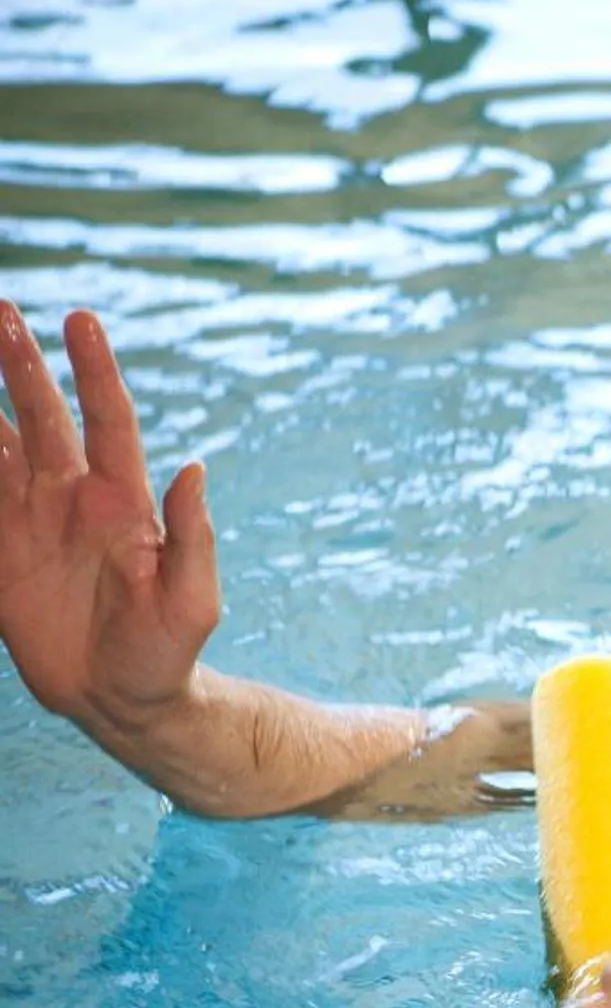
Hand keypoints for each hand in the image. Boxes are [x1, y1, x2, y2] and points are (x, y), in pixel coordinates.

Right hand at [0, 303, 218, 732]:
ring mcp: (29, 521)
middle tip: (1, 309)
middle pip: (41, 417)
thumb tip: (195, 467)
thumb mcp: (191, 602)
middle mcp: (73, 498)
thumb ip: (193, 538)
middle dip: (18, 363)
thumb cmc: (167, 650)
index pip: (107, 421)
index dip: (94, 371)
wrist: (121, 698)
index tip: (81, 319)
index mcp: (123, 502)